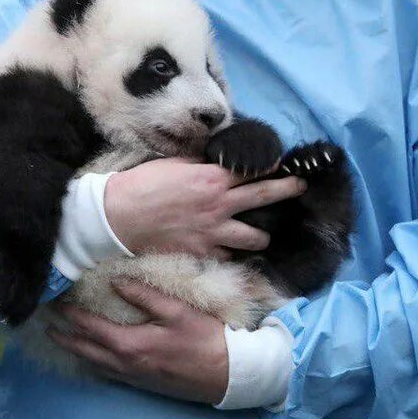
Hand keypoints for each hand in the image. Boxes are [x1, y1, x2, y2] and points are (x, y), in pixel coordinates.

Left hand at [46, 279, 228, 403]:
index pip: (90, 327)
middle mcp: (126, 365)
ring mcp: (133, 378)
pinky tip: (92, 358)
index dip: (71, 315)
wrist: (231, 376)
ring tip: (62, 339)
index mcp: (130, 345)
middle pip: (84, 350)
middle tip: (47, 325)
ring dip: (76, 351)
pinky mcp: (143, 385)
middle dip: (64, 336)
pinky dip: (94, 364)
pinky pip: (109, 374)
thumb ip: (145, 295)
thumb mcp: (178, 311)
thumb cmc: (207, 340)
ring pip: (94, 365)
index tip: (56, 303)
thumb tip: (116, 281)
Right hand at [104, 157, 305, 258]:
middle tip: (299, 186)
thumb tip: (216, 163)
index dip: (270, 165)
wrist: (118, 216)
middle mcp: (220, 205)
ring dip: (261, 235)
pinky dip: (230, 252)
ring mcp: (213, 232)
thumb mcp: (174, 164)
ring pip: (255, 238)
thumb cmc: (141, 184)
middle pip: (265, 196)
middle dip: (287, 189)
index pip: (252, 169)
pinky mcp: (201, 252)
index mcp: (212, 179)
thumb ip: (201, 166)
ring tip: (262, 234)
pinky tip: (229, 250)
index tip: (281, 164)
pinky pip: (227, 255)